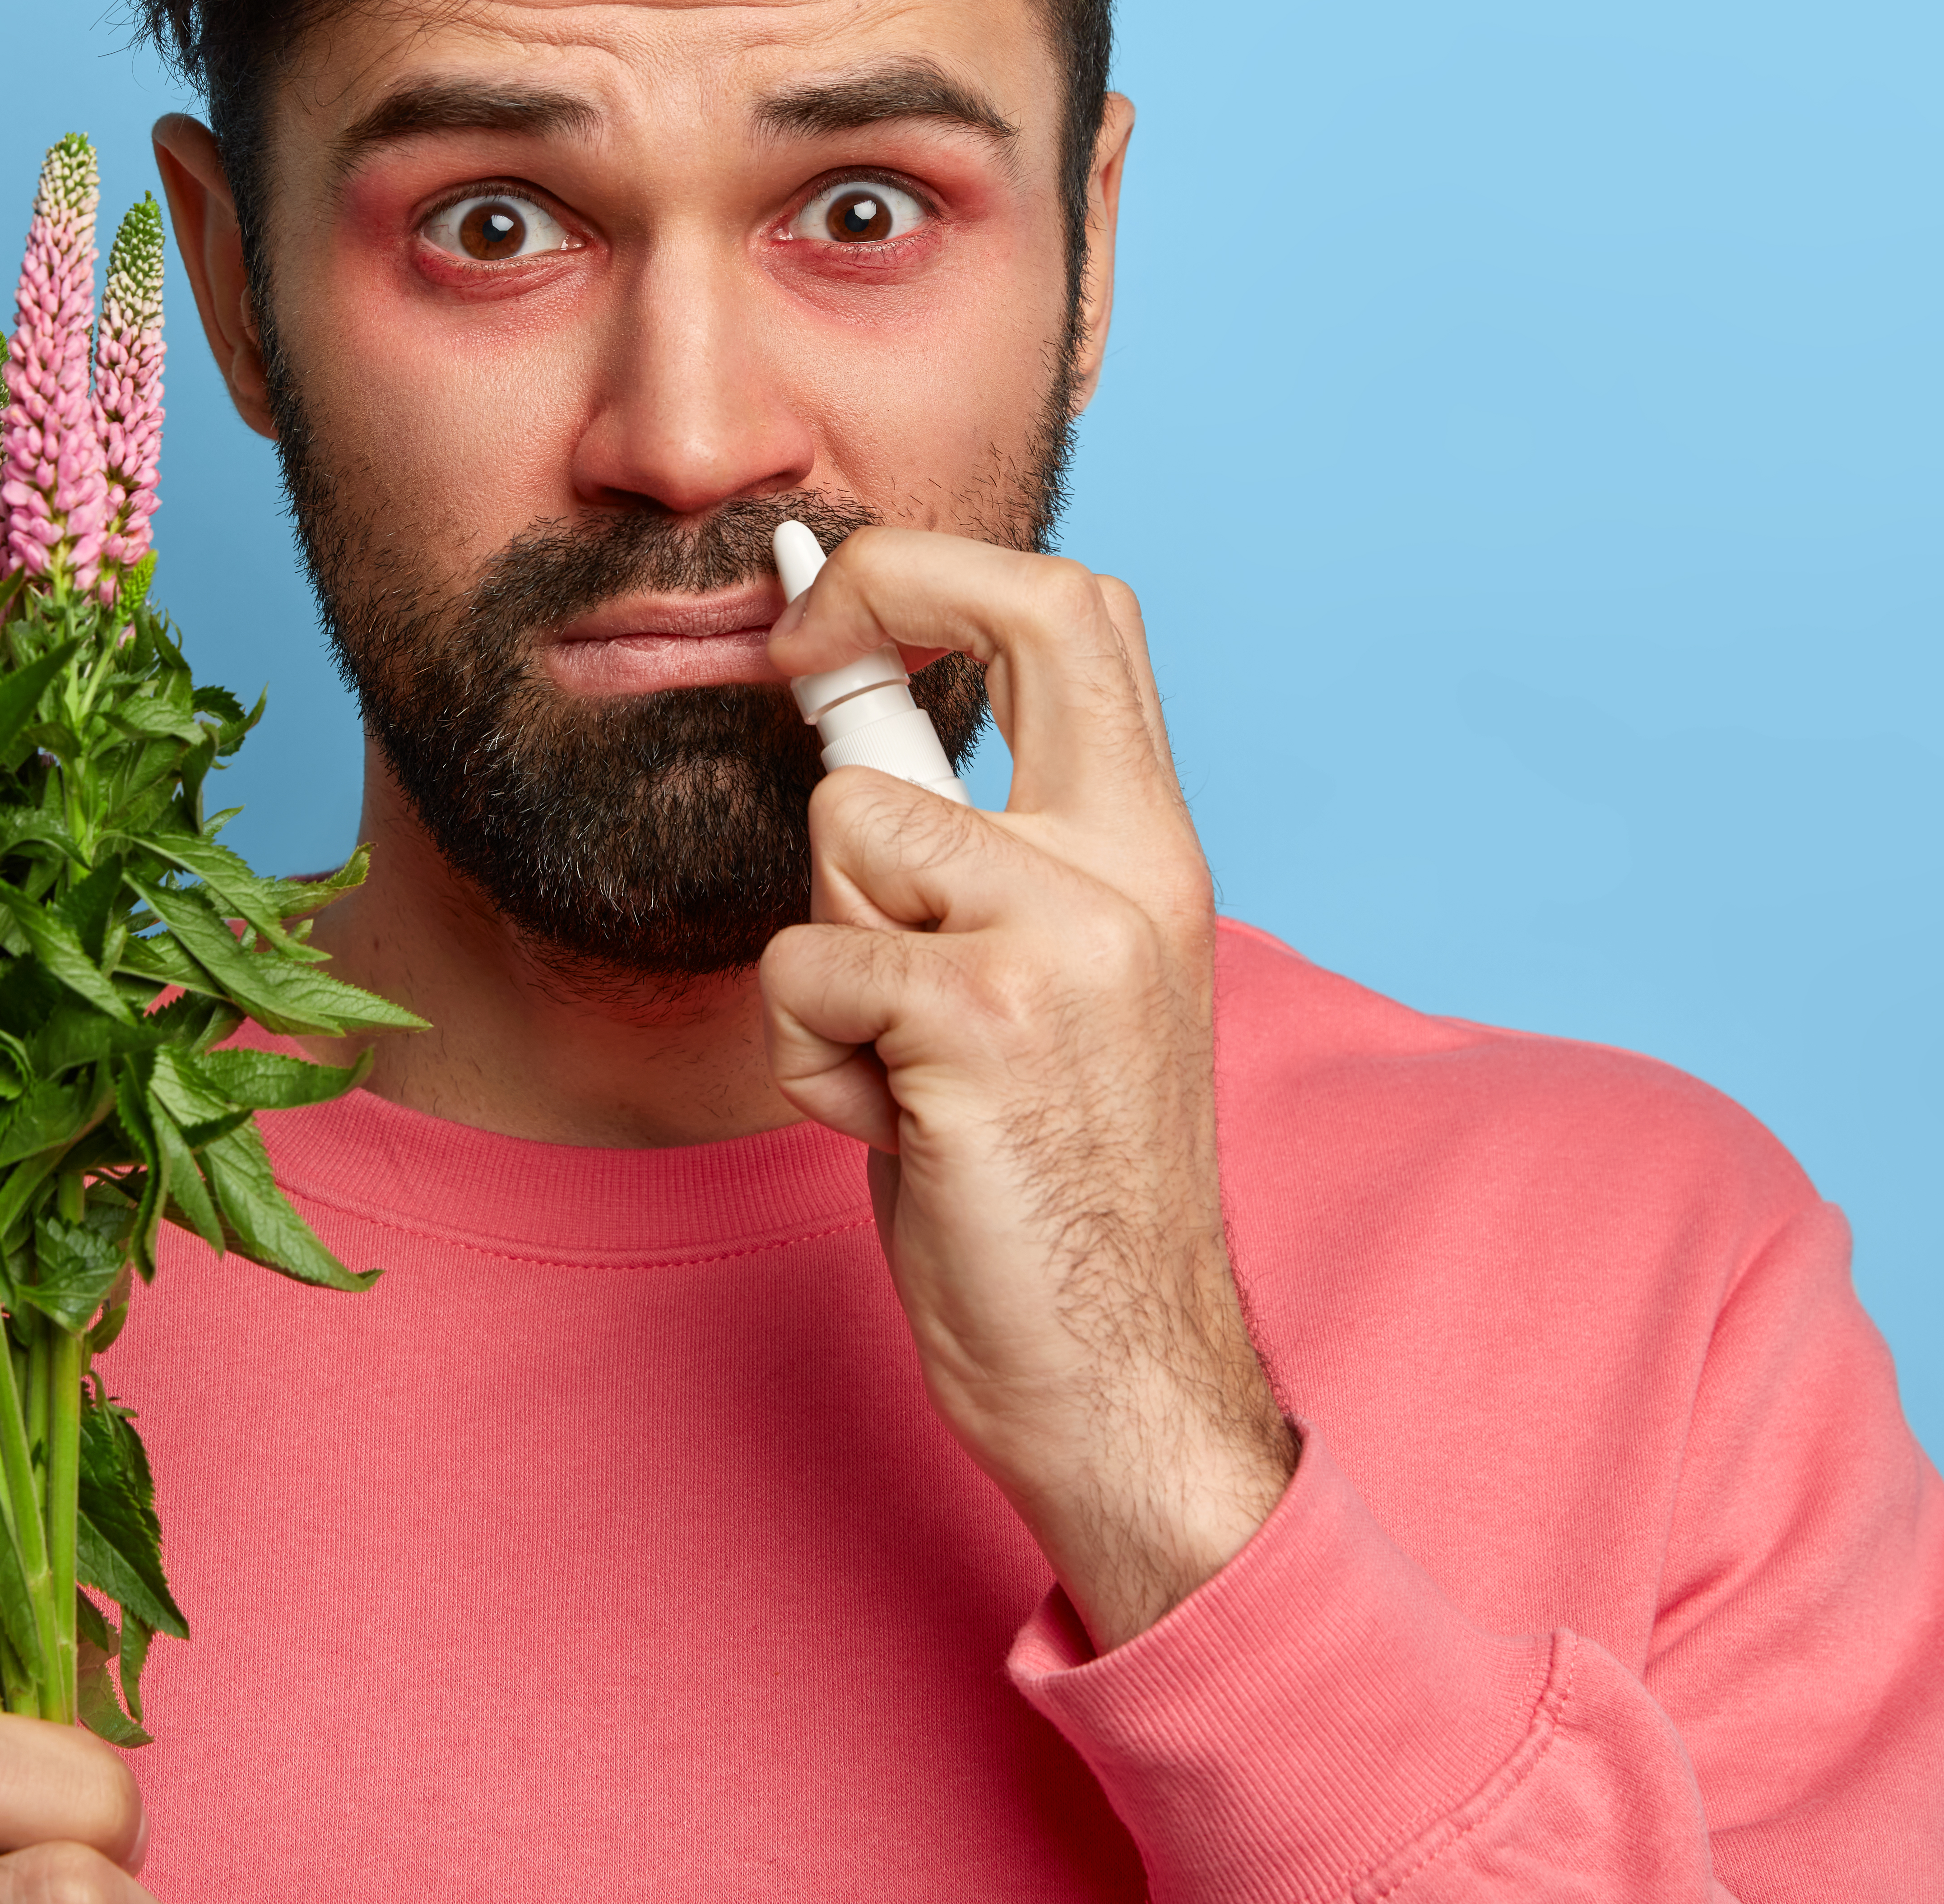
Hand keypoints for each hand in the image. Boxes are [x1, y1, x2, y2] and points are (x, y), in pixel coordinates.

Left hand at [760, 529, 1294, 1649]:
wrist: (1121, 1377)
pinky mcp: (984, 1016)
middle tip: (790, 656)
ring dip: (826, 955)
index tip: (831, 602)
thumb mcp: (1044, 989)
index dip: (943, 565)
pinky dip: (812, 1057)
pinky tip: (894, 1131)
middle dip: (875, 606)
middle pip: (1018, 617)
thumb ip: (974, 861)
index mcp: (1153, 855)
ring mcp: (1066, 936)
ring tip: (896, 1066)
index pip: (1080, 613)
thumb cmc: (1048, 1192)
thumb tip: (846, 717)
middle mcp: (1132, 868)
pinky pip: (808, 965)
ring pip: (851, 829)